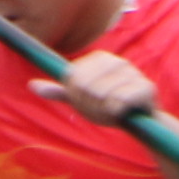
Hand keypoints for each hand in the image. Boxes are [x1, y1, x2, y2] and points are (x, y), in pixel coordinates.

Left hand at [41, 51, 159, 128]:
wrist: (138, 121)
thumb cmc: (107, 105)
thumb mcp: (81, 99)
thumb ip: (60, 91)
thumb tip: (31, 85)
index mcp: (101, 58)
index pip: (73, 77)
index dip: (76, 96)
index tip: (88, 101)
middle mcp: (118, 61)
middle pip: (85, 85)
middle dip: (90, 104)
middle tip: (101, 109)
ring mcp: (134, 73)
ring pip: (101, 94)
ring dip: (103, 110)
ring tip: (113, 110)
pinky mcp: (146, 87)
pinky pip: (119, 101)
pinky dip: (116, 112)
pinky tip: (123, 112)